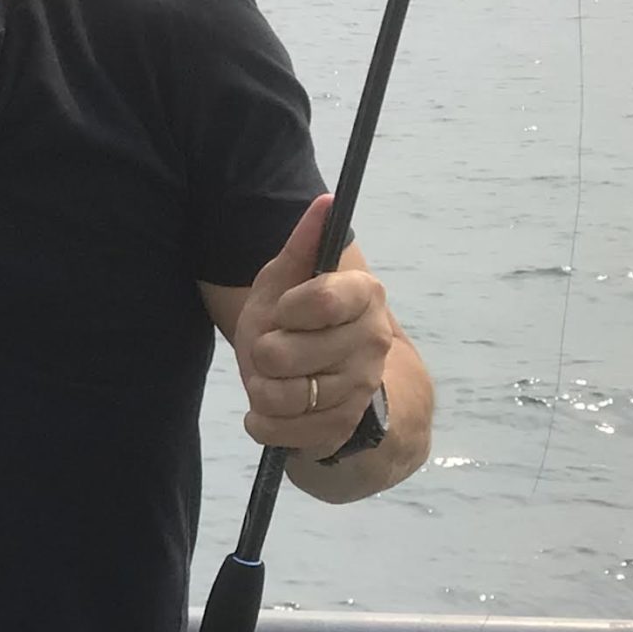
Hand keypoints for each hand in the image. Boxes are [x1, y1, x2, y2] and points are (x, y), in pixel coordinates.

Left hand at [234, 193, 398, 453]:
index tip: (283, 311)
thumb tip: (325, 200)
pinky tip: (271, 409)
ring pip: (280, 396)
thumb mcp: (286, 280)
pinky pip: (280, 430)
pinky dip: (261, 422)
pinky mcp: (340, 427)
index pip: (318, 300)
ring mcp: (359, 388)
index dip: (286, 309)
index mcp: (364, 295)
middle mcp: (372, 342)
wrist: (312, 378)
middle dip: (262, 353)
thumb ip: (302, 244)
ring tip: (273, 378)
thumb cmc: (294, 321)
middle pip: (283, 355)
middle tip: (274, 348)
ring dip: (260, 388)